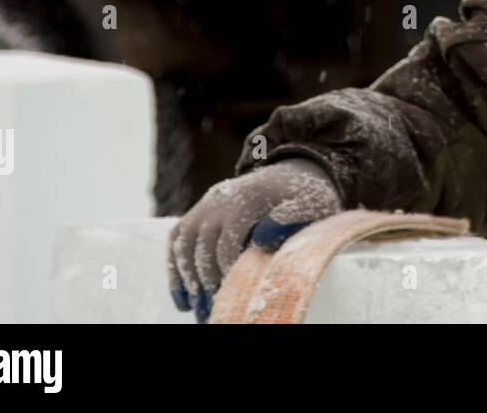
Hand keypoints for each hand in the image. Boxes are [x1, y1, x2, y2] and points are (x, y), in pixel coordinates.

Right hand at [167, 157, 341, 322]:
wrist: (289, 174)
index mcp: (247, 198)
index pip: (227, 242)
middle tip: (212, 312)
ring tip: (195, 310)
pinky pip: (177, 240)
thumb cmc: (304, 197)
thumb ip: (292, 219)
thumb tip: (261, 241)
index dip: (227, 273)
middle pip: (202, 246)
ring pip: (183, 244)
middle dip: (205, 283)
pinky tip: (184, 298)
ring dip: (187, 280)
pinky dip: (176, 269)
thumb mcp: (311, 204)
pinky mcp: (198, 212)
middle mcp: (220, 199)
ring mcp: (206, 204)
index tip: (232, 297)